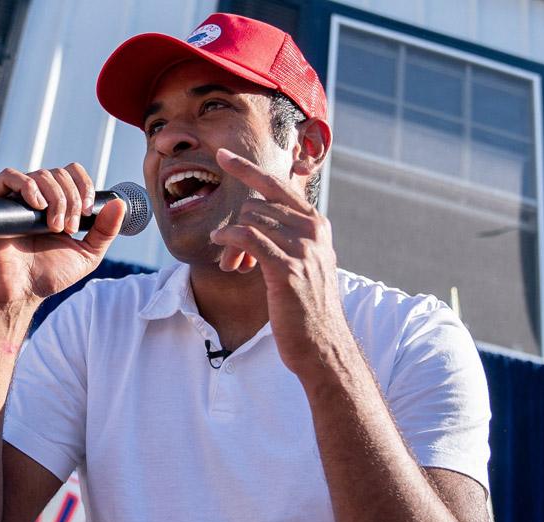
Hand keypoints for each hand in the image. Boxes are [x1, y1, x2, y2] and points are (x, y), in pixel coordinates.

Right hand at [0, 163, 124, 304]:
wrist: (20, 292)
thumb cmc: (48, 275)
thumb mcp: (86, 254)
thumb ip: (105, 231)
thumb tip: (120, 204)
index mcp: (56, 204)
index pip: (71, 174)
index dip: (83, 185)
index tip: (88, 211)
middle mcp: (36, 198)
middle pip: (59, 174)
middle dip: (71, 199)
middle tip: (69, 228)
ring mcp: (15, 199)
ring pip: (40, 174)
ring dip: (56, 198)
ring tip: (54, 227)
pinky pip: (9, 176)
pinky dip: (28, 186)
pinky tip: (37, 206)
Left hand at [210, 148, 351, 376]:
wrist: (322, 343)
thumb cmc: (306, 304)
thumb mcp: (305, 260)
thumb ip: (288, 234)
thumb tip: (257, 215)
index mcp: (316, 224)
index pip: (277, 184)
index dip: (246, 168)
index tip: (222, 155)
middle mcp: (312, 231)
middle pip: (256, 205)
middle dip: (237, 226)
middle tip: (232, 257)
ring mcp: (302, 249)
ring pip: (249, 221)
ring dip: (231, 242)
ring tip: (233, 266)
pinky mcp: (287, 269)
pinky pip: (247, 238)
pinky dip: (229, 241)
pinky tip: (223, 252)